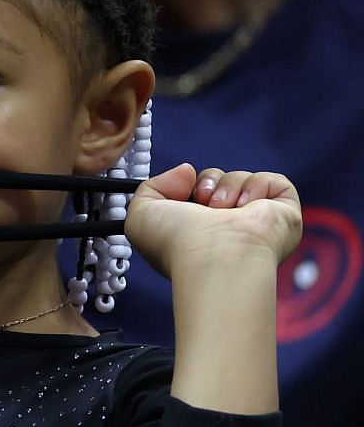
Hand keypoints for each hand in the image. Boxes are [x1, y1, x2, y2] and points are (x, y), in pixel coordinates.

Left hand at [124, 164, 302, 276]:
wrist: (214, 255)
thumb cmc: (176, 243)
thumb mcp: (142, 215)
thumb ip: (151, 187)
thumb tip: (187, 171)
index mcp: (198, 232)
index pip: (195, 194)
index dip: (186, 186)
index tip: (182, 191)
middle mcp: (228, 228)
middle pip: (218, 181)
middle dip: (207, 183)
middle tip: (203, 202)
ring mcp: (257, 222)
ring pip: (242, 178)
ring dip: (227, 187)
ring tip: (222, 210)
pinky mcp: (284, 214)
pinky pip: (274, 182)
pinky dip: (256, 186)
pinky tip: (246, 206)